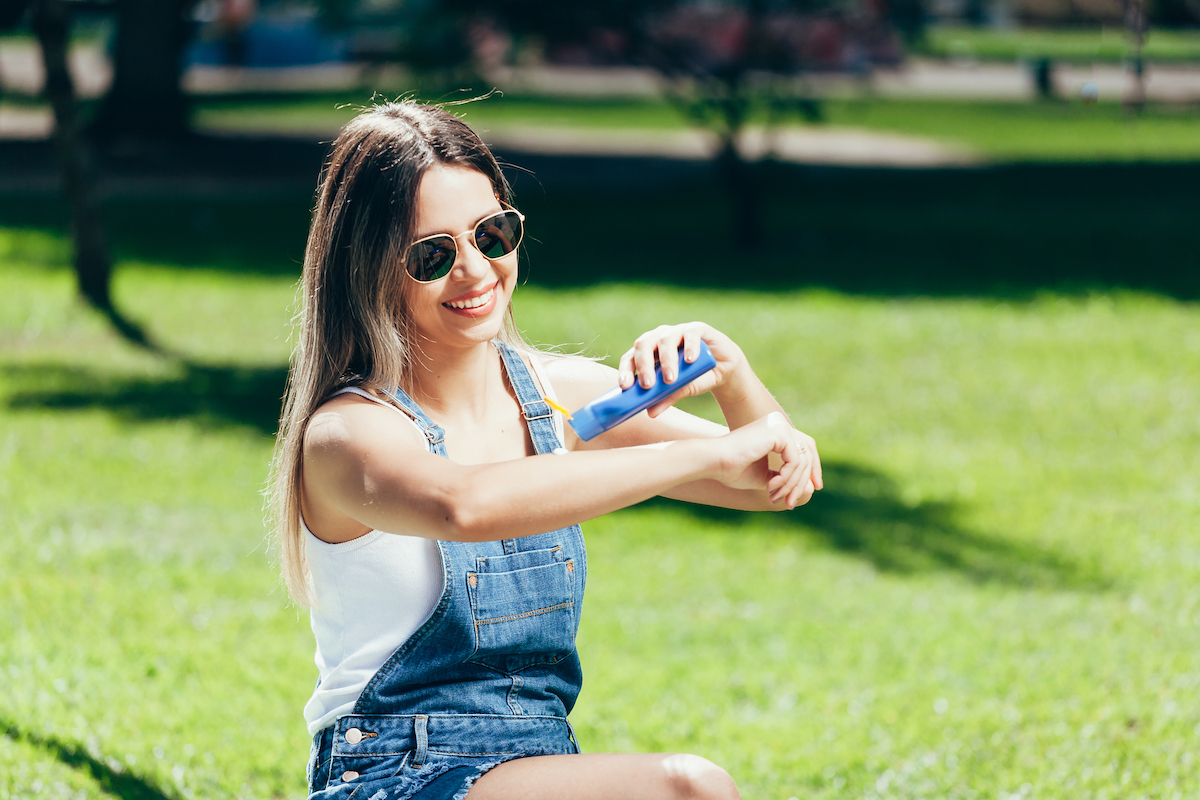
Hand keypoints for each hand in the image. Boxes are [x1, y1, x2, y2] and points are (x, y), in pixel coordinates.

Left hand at [617, 322, 744, 416]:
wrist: (723, 369)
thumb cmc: (697, 377)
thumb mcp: (682, 389)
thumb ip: (667, 397)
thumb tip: (650, 413)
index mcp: (649, 352)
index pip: (630, 357)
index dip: (625, 370)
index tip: (625, 387)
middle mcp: (660, 338)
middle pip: (643, 344)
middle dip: (643, 365)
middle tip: (648, 385)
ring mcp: (678, 331)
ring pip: (665, 339)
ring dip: (666, 360)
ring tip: (671, 379)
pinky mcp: (698, 328)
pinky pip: (690, 333)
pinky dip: (689, 346)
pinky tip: (689, 359)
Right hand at [711, 413, 821, 508]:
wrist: (714, 462)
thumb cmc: (733, 470)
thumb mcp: (766, 477)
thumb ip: (785, 478)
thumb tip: (810, 489)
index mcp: (775, 430)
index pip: (806, 446)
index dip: (814, 468)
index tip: (815, 488)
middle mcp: (779, 423)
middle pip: (808, 454)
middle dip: (803, 481)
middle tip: (790, 503)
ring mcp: (779, 425)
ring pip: (802, 460)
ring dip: (791, 484)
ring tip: (775, 497)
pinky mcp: (779, 432)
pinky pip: (795, 460)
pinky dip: (786, 478)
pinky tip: (771, 487)